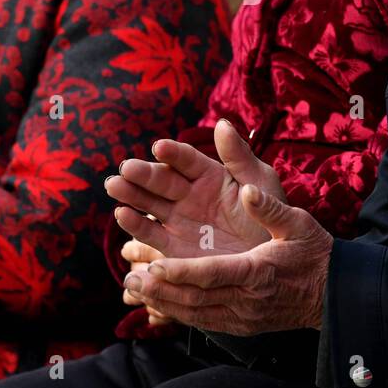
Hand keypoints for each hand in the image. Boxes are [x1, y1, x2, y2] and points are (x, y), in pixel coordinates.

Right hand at [106, 120, 286, 258]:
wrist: (272, 264)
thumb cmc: (271, 218)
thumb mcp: (260, 183)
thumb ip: (239, 156)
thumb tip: (222, 123)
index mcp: (209, 174)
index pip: (186, 160)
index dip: (173, 153)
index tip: (159, 148)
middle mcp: (188, 194)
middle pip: (161, 180)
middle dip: (143, 173)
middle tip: (126, 168)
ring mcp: (178, 219)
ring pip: (149, 203)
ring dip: (130, 194)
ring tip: (114, 185)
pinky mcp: (172, 247)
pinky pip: (151, 234)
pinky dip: (135, 224)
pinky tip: (122, 214)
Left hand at [121, 184, 333, 335]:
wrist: (334, 294)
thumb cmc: (314, 253)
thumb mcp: (298, 223)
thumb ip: (270, 207)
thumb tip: (247, 190)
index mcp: (258, 271)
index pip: (212, 274)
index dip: (182, 272)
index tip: (155, 264)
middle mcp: (247, 299)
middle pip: (196, 299)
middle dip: (161, 289)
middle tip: (130, 277)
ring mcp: (244, 317)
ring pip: (195, 314)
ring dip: (163, 302)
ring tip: (134, 288)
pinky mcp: (242, 326)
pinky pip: (204, 322)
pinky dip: (178, 312)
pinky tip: (159, 301)